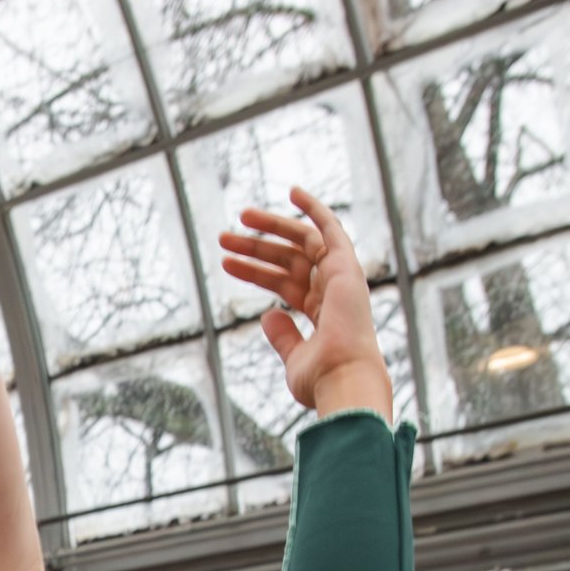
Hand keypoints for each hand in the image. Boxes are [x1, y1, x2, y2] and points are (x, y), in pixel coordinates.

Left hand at [218, 187, 392, 420]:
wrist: (343, 377)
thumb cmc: (321, 378)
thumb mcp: (293, 358)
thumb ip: (282, 336)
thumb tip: (267, 316)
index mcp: (323, 314)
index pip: (284, 284)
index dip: (254, 272)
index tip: (226, 263)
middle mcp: (332, 292)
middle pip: (288, 260)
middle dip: (256, 248)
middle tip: (223, 238)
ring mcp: (340, 278)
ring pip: (300, 243)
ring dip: (270, 229)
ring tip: (238, 220)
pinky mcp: (346, 266)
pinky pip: (331, 229)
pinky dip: (314, 208)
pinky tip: (292, 192)